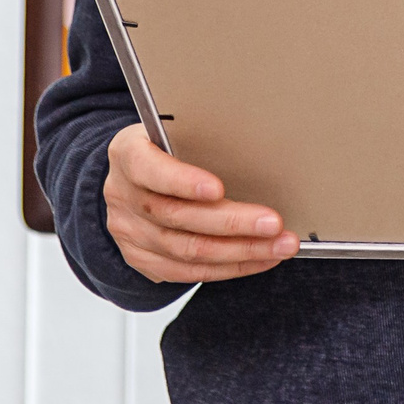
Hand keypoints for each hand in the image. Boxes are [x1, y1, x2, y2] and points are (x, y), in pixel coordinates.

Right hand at [103, 123, 299, 283]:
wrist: (130, 179)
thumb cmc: (164, 148)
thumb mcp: (170, 132)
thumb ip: (198, 140)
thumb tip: (255, 149)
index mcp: (128, 156)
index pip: (151, 169)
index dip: (184, 182)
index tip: (218, 188)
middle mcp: (124, 197)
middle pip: (179, 216)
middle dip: (233, 223)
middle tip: (274, 223)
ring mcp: (131, 233)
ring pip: (189, 250)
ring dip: (242, 250)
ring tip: (279, 245)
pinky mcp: (144, 260)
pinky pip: (190, 271)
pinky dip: (231, 267)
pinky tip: (261, 258)